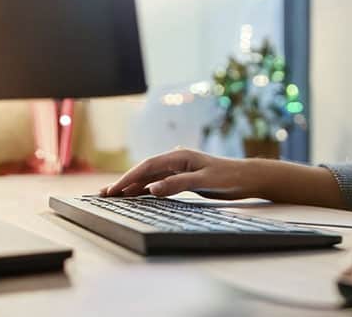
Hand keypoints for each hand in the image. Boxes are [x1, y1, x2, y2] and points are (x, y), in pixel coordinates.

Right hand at [99, 147, 259, 198]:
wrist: (248, 178)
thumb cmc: (229, 177)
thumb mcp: (204, 181)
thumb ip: (177, 184)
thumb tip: (151, 188)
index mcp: (180, 156)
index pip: (147, 166)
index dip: (128, 178)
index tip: (114, 189)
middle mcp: (176, 159)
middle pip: (144, 170)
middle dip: (123, 181)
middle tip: (103, 193)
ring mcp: (179, 168)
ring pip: (149, 177)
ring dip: (131, 185)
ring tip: (112, 195)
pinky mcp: (183, 177)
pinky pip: (157, 182)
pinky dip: (144, 188)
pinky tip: (134, 195)